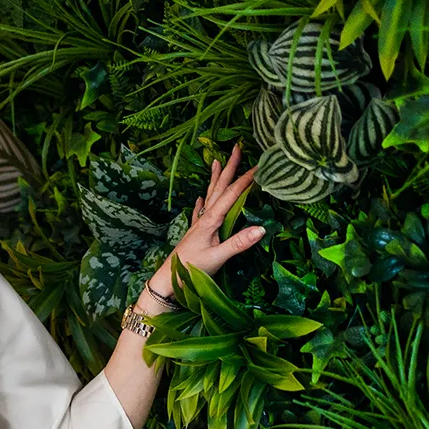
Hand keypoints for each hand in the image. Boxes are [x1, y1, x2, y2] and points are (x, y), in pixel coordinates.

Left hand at [146, 143, 263, 298]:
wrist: (167, 280)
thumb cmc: (191, 269)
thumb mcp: (218, 258)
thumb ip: (238, 244)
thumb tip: (262, 229)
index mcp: (211, 220)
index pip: (232, 195)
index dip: (247, 179)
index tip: (261, 165)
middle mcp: (204, 218)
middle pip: (219, 187)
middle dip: (229, 168)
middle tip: (236, 148)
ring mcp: (198, 224)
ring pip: (210, 195)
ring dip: (215, 178)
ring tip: (217, 161)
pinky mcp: (194, 233)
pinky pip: (200, 211)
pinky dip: (202, 201)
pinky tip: (200, 197)